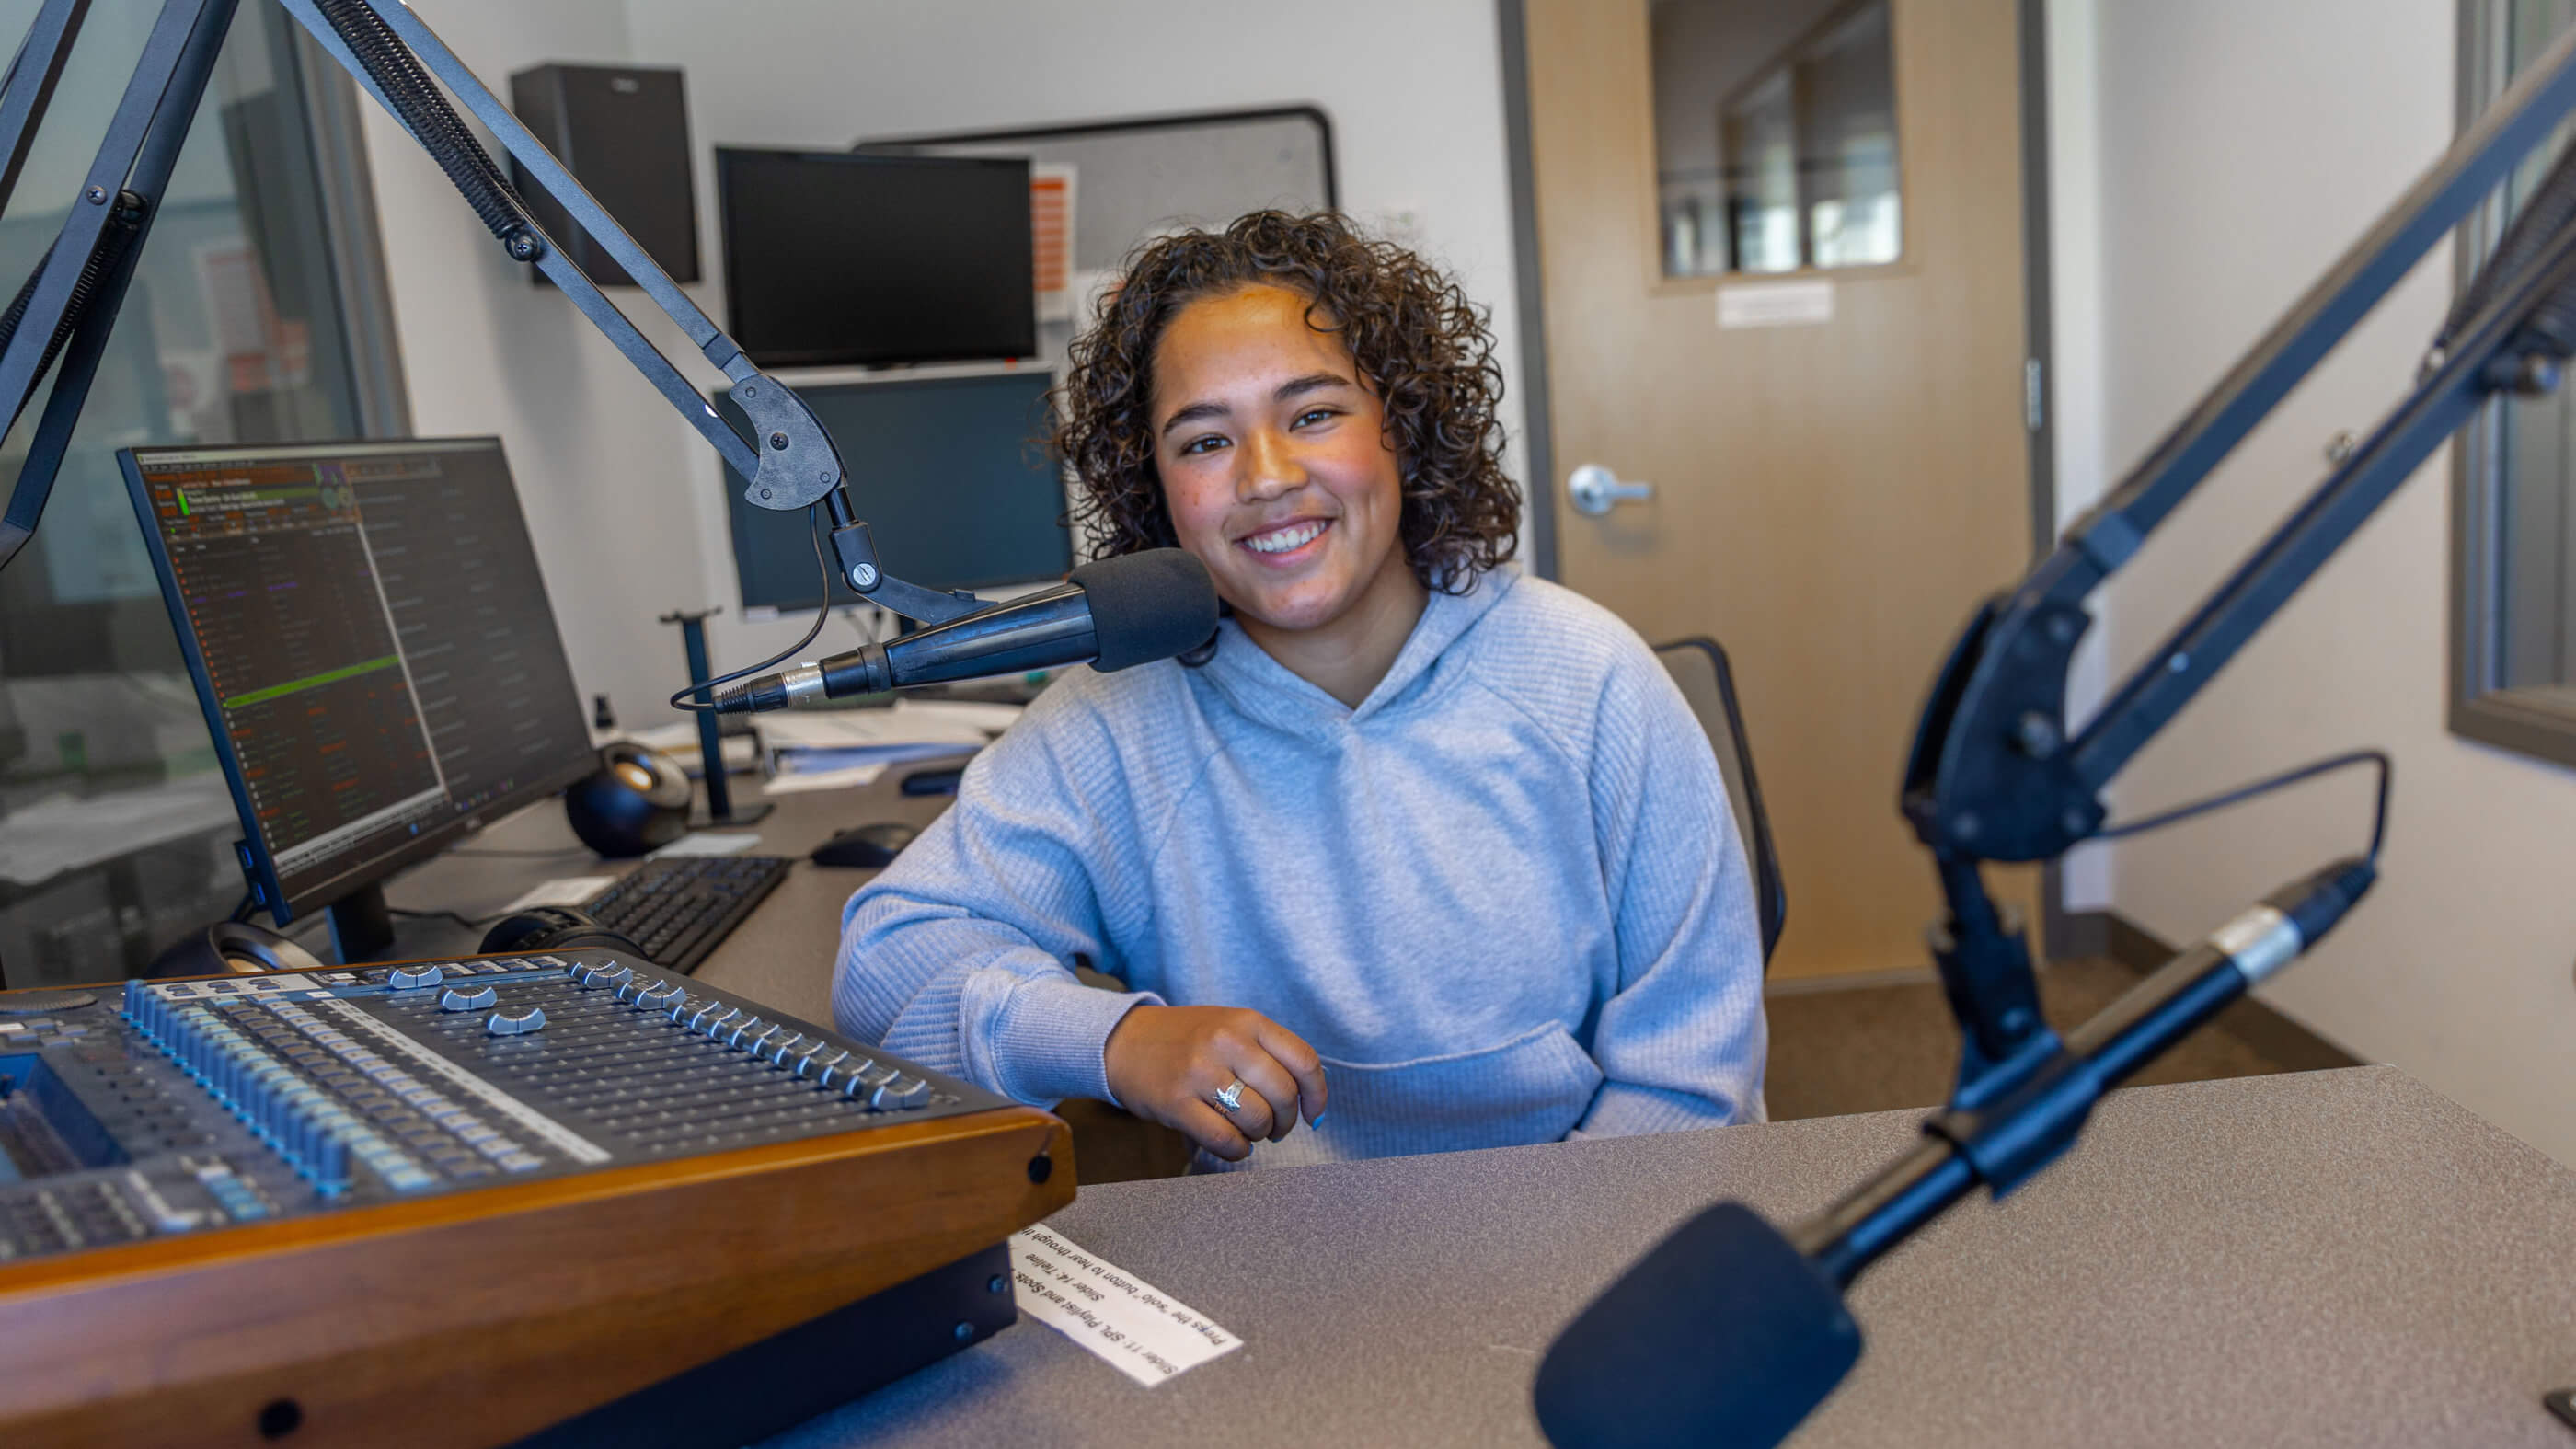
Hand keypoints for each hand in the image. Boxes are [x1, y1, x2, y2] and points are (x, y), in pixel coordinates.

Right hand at [1102, 1004, 1327, 1161]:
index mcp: (1247, 1021)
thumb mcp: (1230, 1027)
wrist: (1123, 1041)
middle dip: (1286, 1122)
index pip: (1304, 1061)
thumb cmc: (1187, 1040)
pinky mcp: (1176, 1102)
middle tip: (1274, 1128)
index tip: (1313, 1115)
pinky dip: (1237, 1150)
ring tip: (1247, 1131)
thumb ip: (1269, 1052)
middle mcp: (1227, 1042)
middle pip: (1284, 1095)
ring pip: (1257, 1120)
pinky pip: (1225, 1139)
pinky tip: (1232, 1143)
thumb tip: (1311, 1098)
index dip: (1317, 1095)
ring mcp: (1200, 1072)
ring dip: (1259, 1135)